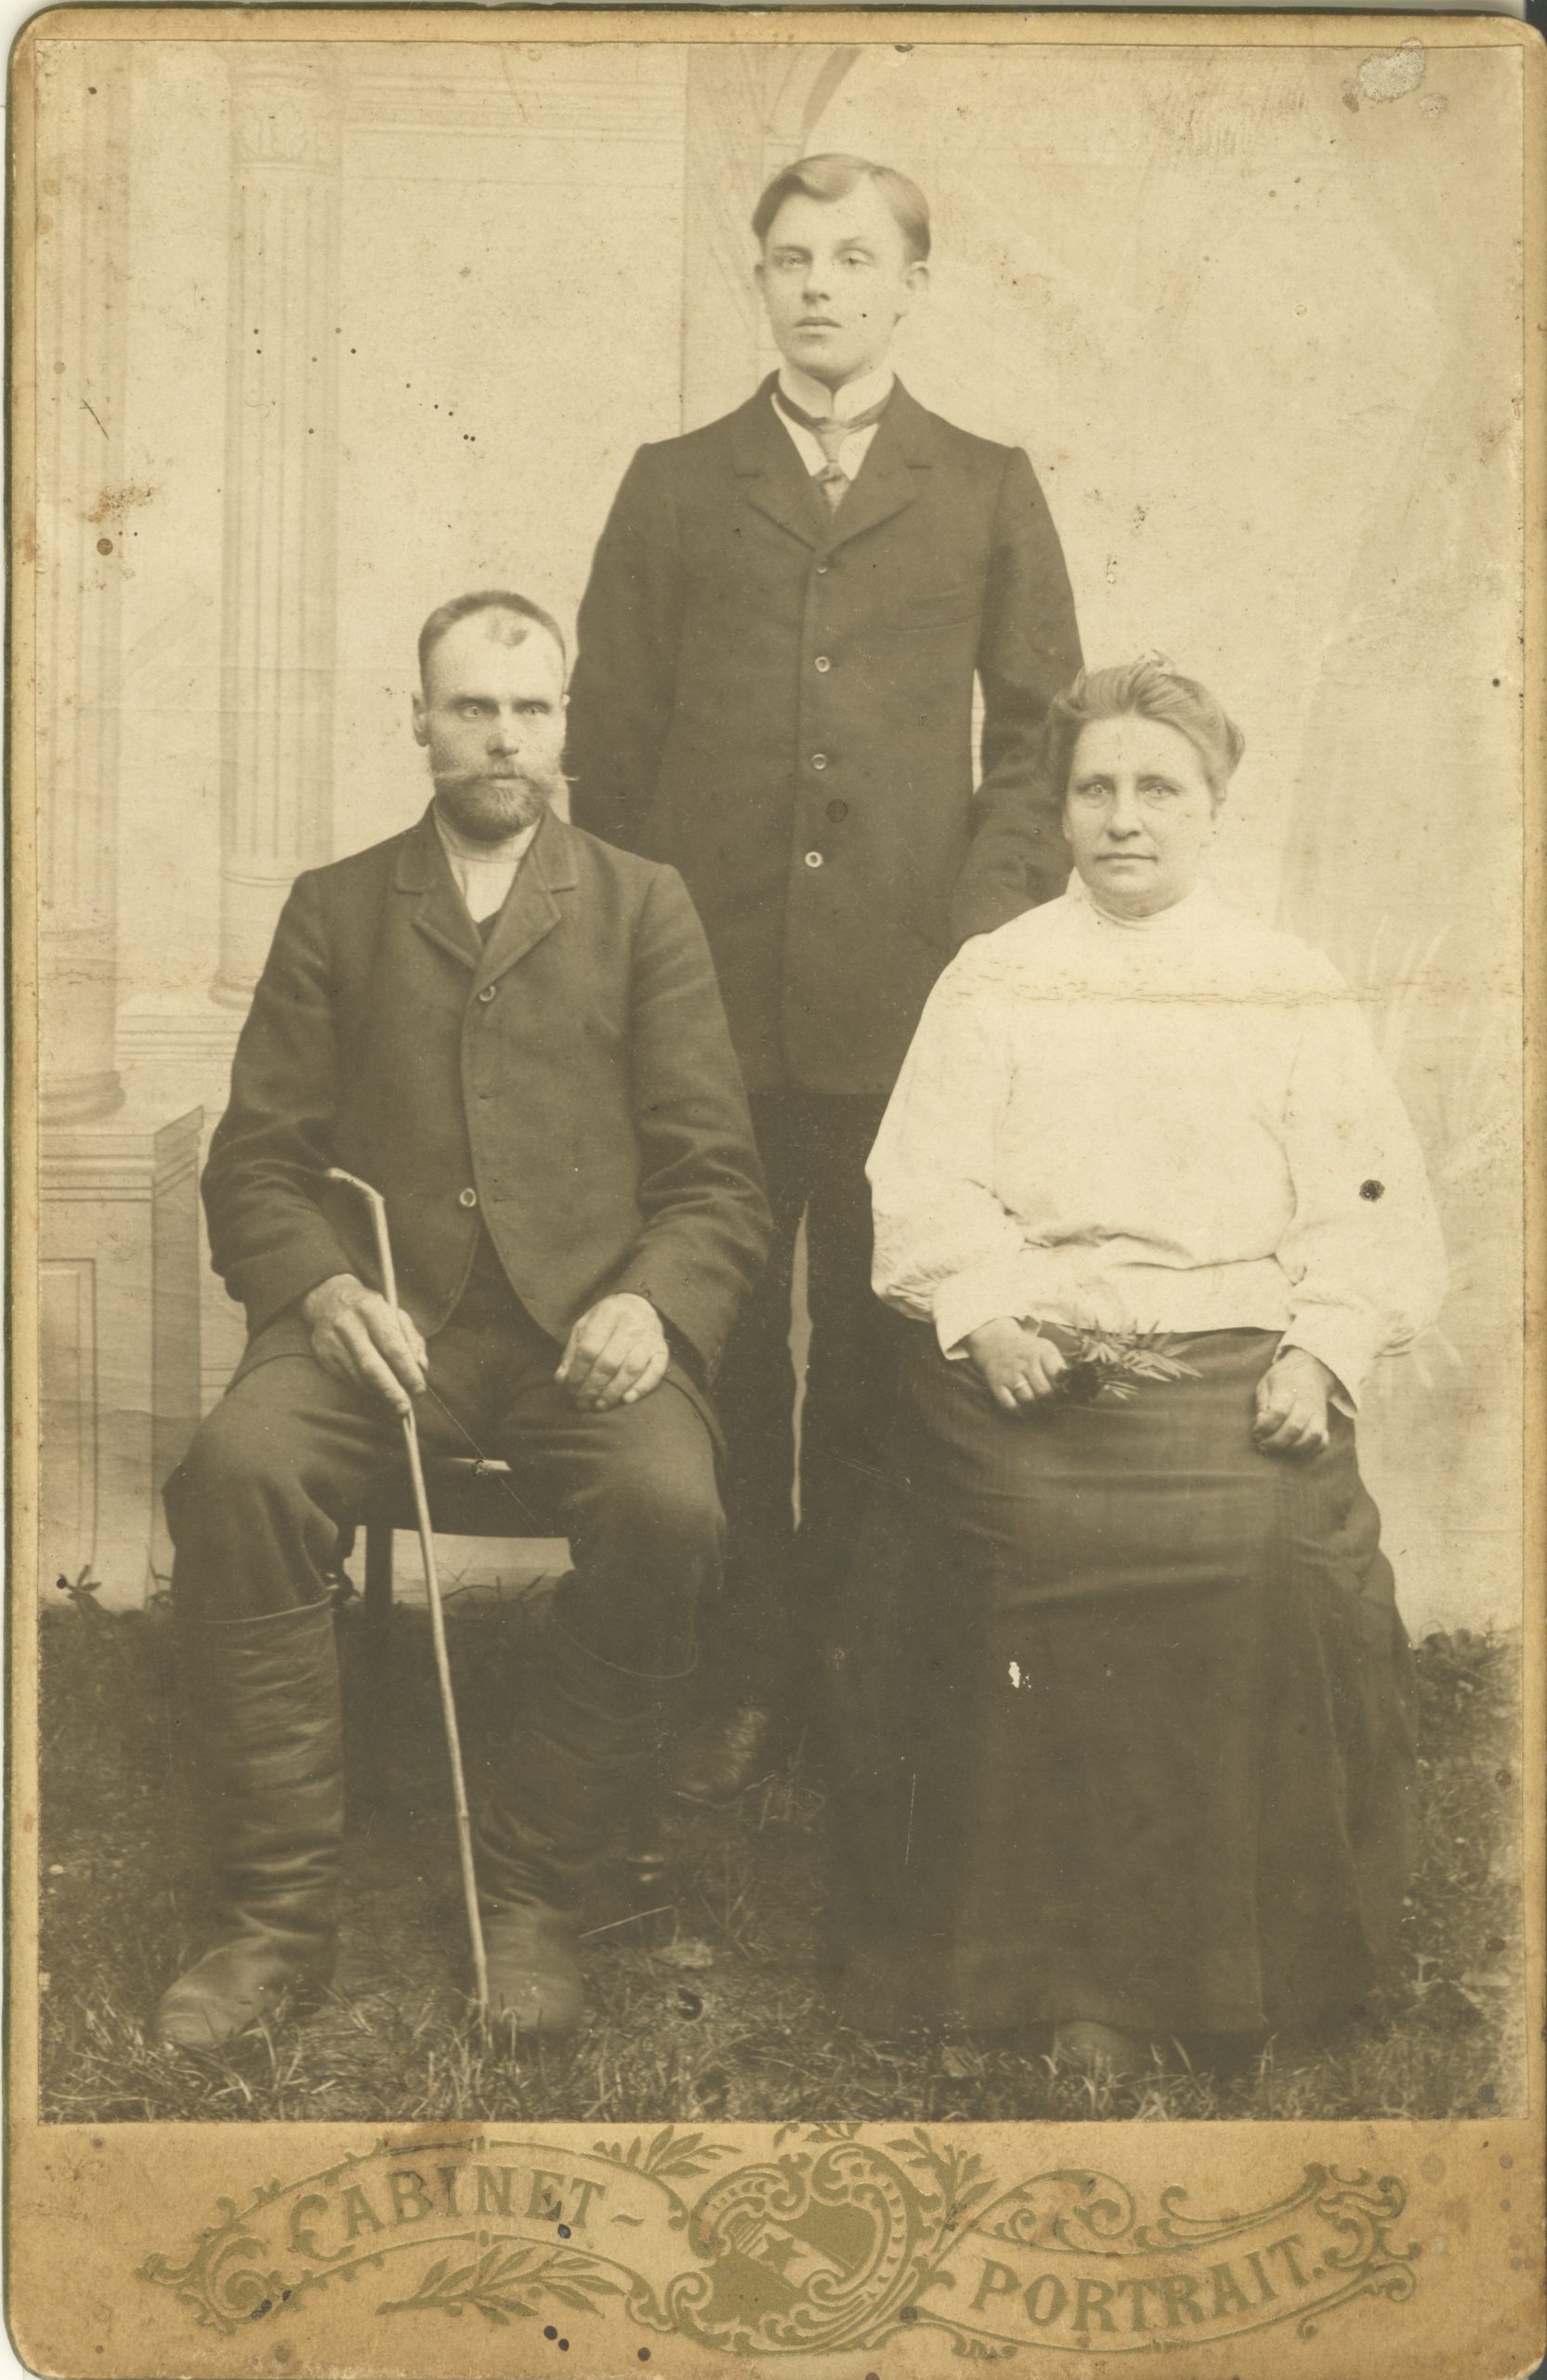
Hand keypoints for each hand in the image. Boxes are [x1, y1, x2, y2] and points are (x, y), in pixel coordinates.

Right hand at [301, 1273, 426, 1417]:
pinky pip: (348, 1379)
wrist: (329, 1300)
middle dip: (391, 1390)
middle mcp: (349, 1325)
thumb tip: (421, 1368)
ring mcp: (333, 1342)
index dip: (407, 1370)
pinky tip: (377, 1391)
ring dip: (380, 1393)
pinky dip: (366, 1388)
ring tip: (395, 1402)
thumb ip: (413, 1340)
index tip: (419, 1389)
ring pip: (359, 1376)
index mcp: (372, 1309)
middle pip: (372, 1366)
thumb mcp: (397, 1315)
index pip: (392, 1345)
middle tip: (405, 1409)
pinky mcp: (324, 1356)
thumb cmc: (372, 1310)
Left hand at [557, 1293, 668, 1410]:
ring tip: (600, 1405)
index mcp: (609, 1312)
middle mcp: (632, 1323)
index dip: (578, 1373)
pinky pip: (656, 1372)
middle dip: (593, 1386)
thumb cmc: (607, 1321)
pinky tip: (627, 1399)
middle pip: (609, 1362)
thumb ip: (573, 1351)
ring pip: (631, 1369)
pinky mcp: (662, 1350)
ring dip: (613, 1392)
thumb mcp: (585, 1327)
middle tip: (582, 1402)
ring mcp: (650, 1337)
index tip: (570, 1389)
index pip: (589, 1348)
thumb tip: (561, 1379)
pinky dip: (642, 1387)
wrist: (640, 1306)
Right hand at [963, 1317, 1067, 1413]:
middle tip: (1054, 1409)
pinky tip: (1024, 1412)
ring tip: (1041, 1412)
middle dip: (1051, 1404)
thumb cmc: (1027, 1350)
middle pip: (1044, 1391)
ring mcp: (1010, 1373)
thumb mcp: (1045, 1349)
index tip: (1064, 1397)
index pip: (1058, 1377)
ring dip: (1037, 1410)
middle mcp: (1026, 1361)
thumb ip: (1058, 1366)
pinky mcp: (996, 1383)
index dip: (1063, 1391)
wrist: (995, 1341)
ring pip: (1028, 1399)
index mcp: (1043, 1351)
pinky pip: (1009, 1404)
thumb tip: (1072, 1389)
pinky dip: (1019, 1412)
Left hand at [1252, 1347, 1334, 1457]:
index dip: (1265, 1426)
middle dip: (1276, 1442)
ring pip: (1311, 1437)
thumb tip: (1259, 1428)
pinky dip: (1311, 1450)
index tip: (1256, 1431)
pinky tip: (1296, 1448)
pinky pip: (1322, 1441)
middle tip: (1263, 1445)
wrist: (1311, 1370)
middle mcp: (1305, 1402)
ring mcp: (1318, 1413)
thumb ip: (1262, 1405)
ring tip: (1279, 1448)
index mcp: (1287, 1388)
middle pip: (1294, 1428)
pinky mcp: (1324, 1422)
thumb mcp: (1266, 1384)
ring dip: (1293, 1448)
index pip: (1278, 1412)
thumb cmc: (1283, 1380)